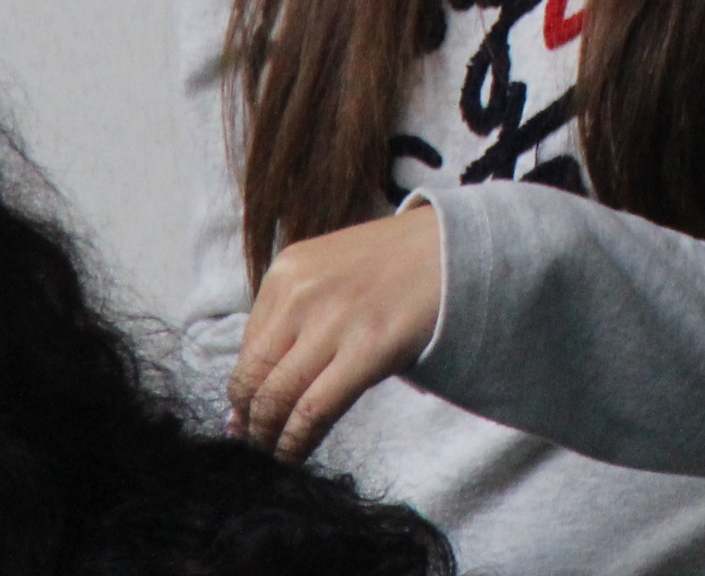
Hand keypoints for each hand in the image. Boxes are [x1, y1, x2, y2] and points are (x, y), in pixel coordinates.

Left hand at [228, 205, 443, 460]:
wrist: (462, 248)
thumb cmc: (398, 265)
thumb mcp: (330, 274)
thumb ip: (292, 321)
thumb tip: (246, 398)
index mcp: (286, 271)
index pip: (245, 349)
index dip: (242, 394)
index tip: (245, 420)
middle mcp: (300, 293)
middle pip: (252, 377)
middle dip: (248, 421)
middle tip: (253, 446)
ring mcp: (333, 319)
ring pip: (276, 398)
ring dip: (267, 437)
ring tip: (271, 456)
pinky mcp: (368, 347)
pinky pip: (314, 409)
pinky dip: (296, 442)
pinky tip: (295, 456)